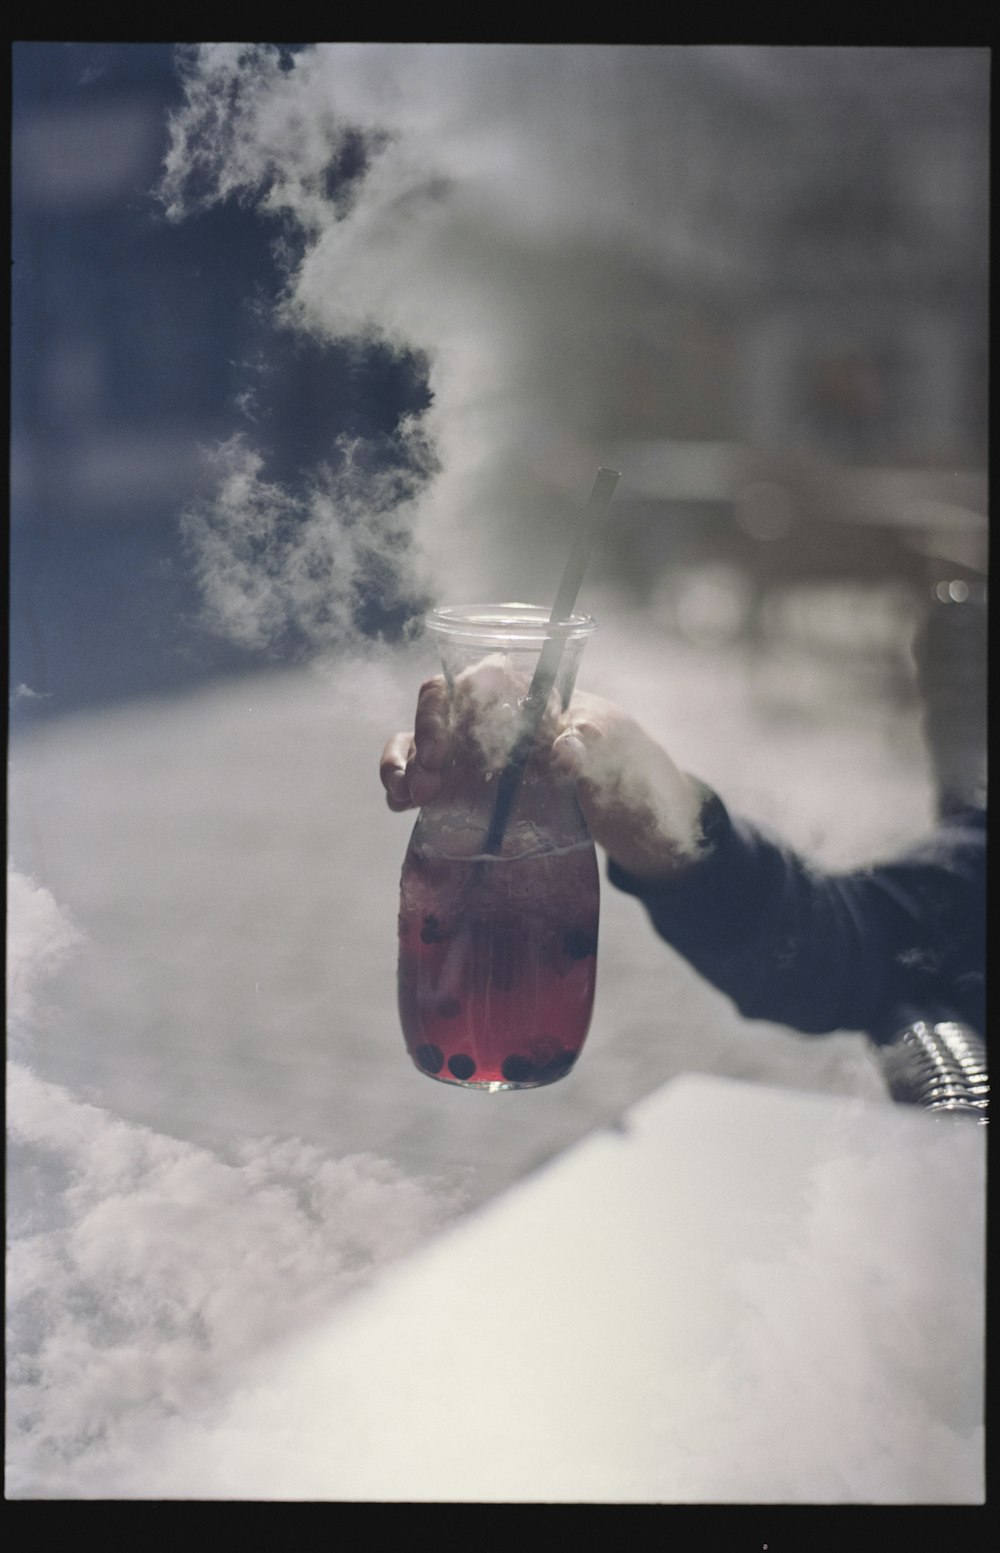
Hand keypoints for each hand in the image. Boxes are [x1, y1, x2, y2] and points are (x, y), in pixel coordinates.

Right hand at [380, 676, 705, 883]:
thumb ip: (592, 748)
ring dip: (404, 760)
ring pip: (422, 742)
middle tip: (432, 777)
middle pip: (442, 708)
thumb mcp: (618, 755)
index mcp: (531, 694)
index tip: (452, 738)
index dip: (456, 701)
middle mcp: (496, 719)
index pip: (480, 678)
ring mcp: (477, 755)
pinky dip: (404, 786)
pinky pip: (424, 779)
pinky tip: (400, 803)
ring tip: (406, 794)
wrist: (642, 820)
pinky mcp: (467, 792)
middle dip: (426, 734)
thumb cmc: (630, 769)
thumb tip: (566, 748)